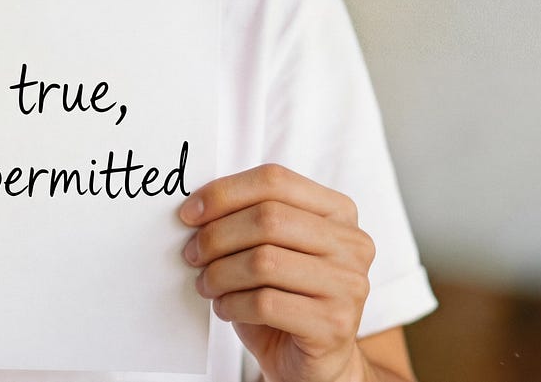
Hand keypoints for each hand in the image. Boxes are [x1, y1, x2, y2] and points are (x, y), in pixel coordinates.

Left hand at [179, 164, 375, 381]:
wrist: (313, 361)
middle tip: (192, 254)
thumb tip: (195, 207)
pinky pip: (266, 303)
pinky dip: (232, 304)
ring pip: (263, 262)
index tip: (188, 213)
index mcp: (337, 211)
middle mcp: (352, 243)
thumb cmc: (285, 295)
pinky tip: (225, 307)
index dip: (224, 193)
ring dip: (219, 273)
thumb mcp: (271, 247)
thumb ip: (248, 217)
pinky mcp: (335, 324)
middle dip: (217, 236)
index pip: (274, 180)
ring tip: (206, 284)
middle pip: (267, 219)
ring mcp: (349, 284)